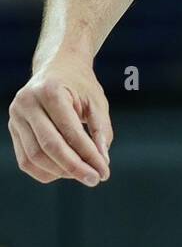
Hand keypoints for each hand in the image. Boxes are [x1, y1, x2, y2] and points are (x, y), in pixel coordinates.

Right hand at [8, 54, 112, 186]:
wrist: (57, 66)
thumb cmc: (81, 85)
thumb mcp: (97, 102)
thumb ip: (101, 131)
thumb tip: (102, 163)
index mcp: (50, 91)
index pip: (70, 131)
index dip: (88, 155)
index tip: (104, 172)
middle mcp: (28, 102)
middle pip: (49, 146)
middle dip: (74, 167)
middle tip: (95, 179)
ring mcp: (16, 116)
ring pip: (34, 157)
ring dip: (60, 172)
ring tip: (82, 174)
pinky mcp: (12, 128)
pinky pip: (26, 160)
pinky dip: (46, 171)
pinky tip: (65, 171)